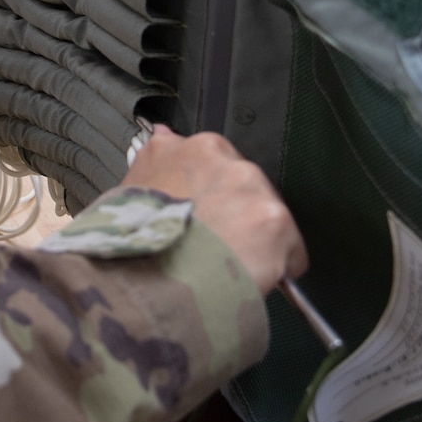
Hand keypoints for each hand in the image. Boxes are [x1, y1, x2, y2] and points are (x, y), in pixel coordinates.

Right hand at [122, 127, 306, 293]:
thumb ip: (155, 162)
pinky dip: (277, 269)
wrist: (144, 286)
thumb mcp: (130, 189)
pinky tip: (247, 278)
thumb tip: (162, 136)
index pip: (218, 166)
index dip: (212, 199)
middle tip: (214, 245)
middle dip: (236, 216)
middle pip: (246, 189)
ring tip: (226, 265)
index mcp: (191, 148)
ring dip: (255, 240)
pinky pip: (291, 251)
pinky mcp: (274, 221)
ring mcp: (250, 186)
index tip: (206, 218)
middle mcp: (223, 157)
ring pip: (267, 216)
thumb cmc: (132, 246)